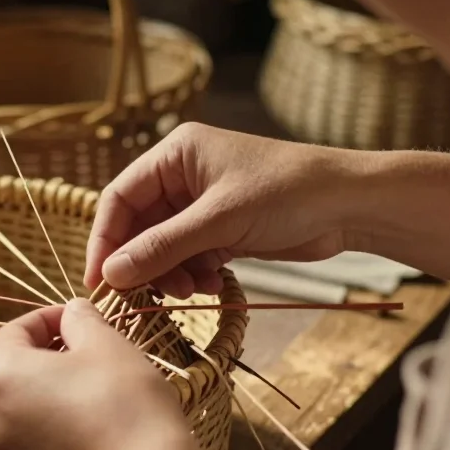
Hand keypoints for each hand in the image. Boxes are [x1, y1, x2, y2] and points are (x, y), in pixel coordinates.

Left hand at [0, 299, 193, 449]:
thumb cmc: (124, 401)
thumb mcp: (105, 343)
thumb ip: (79, 319)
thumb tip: (71, 313)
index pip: (12, 332)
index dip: (47, 319)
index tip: (78, 319)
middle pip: (14, 375)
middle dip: (47, 359)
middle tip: (88, 353)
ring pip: (25, 415)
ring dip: (52, 398)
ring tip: (94, 394)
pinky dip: (59, 437)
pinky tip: (95, 434)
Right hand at [84, 123, 358, 296]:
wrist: (351, 204)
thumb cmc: (287, 193)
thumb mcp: (219, 220)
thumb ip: (162, 247)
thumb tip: (111, 273)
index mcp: (175, 154)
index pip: (120, 197)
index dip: (106, 239)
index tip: (99, 280)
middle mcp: (183, 175)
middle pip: (140, 225)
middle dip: (144, 262)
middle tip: (146, 295)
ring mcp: (203, 203)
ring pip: (165, 245)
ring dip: (171, 272)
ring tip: (191, 291)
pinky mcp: (223, 228)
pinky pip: (191, 255)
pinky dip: (195, 274)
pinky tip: (213, 285)